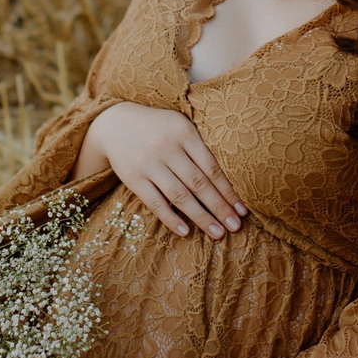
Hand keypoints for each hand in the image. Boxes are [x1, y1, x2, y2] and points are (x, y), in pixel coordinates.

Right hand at [72, 102, 246, 239]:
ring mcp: (148, 163)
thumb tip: (226, 186)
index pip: (211, 167)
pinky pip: (155, 202)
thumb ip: (200, 149)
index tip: (242, 210)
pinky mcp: (133, 177)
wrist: (115, 123)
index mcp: (184, 132)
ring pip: (180, 196)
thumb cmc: (158, 128)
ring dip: (201, 217)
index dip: (228, 191)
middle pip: (199, 184)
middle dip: (220, 208)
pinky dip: (171, 218)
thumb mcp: (180, 127)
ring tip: (217, 233)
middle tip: (235, 227)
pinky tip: (186, 232)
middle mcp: (167, 147)